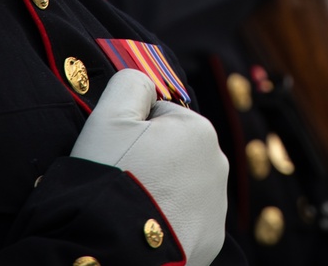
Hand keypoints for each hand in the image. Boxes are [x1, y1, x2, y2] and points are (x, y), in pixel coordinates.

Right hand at [71, 69, 227, 265]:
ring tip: (134, 206)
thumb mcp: (109, 115)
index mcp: (199, 129)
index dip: (133, 131)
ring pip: (181, 185)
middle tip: (125, 179)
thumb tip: (142, 79)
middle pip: (174, 151)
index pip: (160, 116)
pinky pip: (185, 219)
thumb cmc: (110, 176)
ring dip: (160, 190)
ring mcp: (217, 205)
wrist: (113, 249)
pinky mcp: (211, 239)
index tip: (119, 153)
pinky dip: (168, 221)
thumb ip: (130, 83)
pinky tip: (146, 227)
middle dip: (151, 160)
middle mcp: (218, 164)